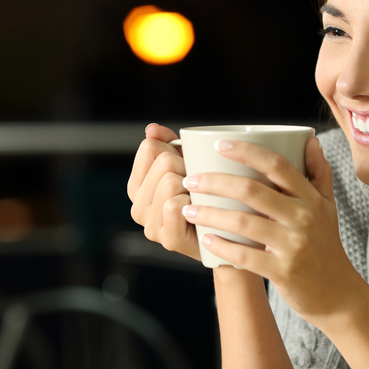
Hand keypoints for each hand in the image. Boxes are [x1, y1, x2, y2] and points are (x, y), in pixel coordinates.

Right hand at [127, 123, 198, 260]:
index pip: (149, 147)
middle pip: (163, 162)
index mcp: (137, 186)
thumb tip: (151, 129)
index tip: (185, 165)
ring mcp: (150, 226)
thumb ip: (166, 142)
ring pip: (169, 182)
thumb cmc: (207, 195)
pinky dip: (191, 203)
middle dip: (186, 167)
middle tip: (197, 184)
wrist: (231, 233)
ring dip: (192, 185)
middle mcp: (137, 207)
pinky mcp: (167, 240)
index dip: (174, 150)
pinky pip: (173, 206)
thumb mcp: (186, 163)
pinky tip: (199, 211)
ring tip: (200, 198)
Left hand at [181, 137, 363, 324]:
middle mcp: (304, 217)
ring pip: (243, 223)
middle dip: (215, 182)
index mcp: (311, 198)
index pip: (277, 165)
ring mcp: (293, 245)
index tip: (220, 145)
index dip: (247, 151)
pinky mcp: (283, 271)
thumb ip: (318, 172)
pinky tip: (206, 239)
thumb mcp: (328, 206)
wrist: (338, 294)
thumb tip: (310, 139)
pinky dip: (222, 246)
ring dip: (210, 214)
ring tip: (188, 209)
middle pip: (252, 191)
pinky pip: (245, 256)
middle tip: (191, 179)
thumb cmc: (327, 245)